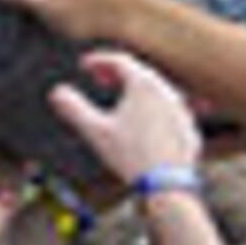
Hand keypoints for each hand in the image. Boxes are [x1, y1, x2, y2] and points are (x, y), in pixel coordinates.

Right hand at [50, 47, 201, 191]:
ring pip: (157, 91)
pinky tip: (143, 124)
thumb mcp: (96, 131)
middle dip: (116, 73)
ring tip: (120, 101)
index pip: (119, 60)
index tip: (84, 66)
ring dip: (136, 91)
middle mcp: (167, 91)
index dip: (97, 60)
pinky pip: (169, 112)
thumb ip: (74, 108)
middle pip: (139, 72)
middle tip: (99, 79)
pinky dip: (154, 111)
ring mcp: (182, 110)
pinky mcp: (188, 128)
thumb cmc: (133, 157)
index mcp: (144, 85)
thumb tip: (57, 93)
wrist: (167, 184)